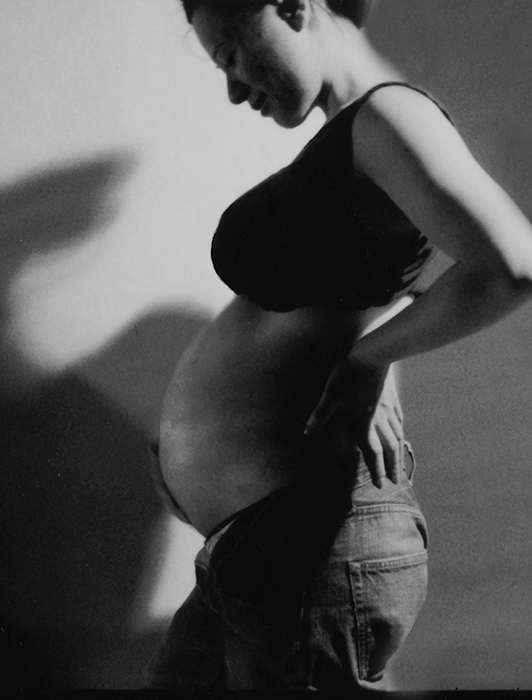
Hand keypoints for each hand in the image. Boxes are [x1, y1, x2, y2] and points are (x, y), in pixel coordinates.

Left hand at [305, 356, 403, 487]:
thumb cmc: (349, 375)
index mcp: (364, 422)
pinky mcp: (392, 398)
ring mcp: (388, 408)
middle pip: (389, 448)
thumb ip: (320, 415)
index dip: (376, 469)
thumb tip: (307, 433)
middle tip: (396, 482)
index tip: (381, 485)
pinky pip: (398, 419)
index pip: (372, 452)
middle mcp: (379, 419)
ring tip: (399, 464)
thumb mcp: (330, 395)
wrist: (372, 355)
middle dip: (391, 467)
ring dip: (398, 452)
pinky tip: (401, 431)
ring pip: (397, 435)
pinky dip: (400, 430)